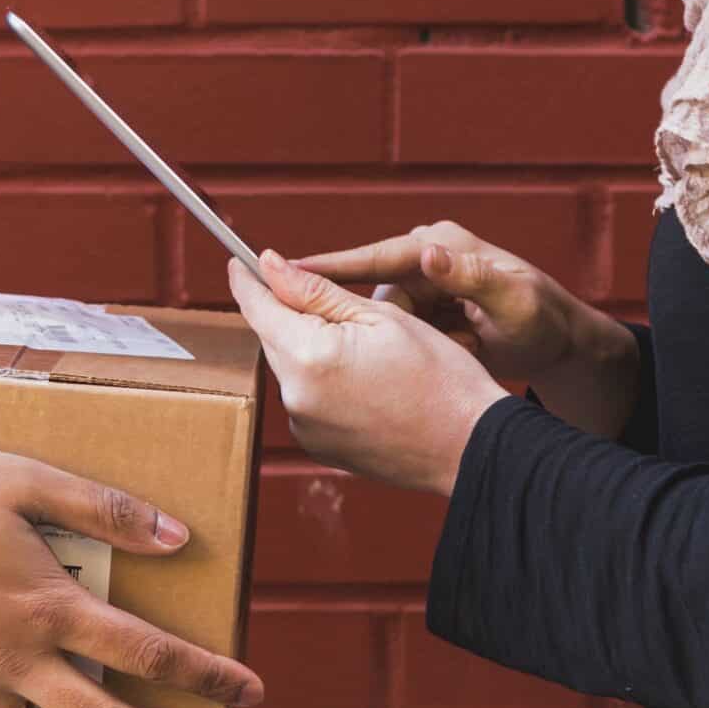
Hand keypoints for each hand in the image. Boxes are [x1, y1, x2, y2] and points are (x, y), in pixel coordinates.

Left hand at [227, 250, 502, 496]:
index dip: (248, 280)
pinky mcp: (316, 446)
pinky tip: (367, 384)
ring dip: (313, 350)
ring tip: (370, 354)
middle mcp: (296, 396)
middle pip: (274, 338)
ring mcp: (304, 426)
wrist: (467, 445)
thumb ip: (317, 291)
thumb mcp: (381, 316)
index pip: (258, 307)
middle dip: (293, 315)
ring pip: (292, 368)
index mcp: (309, 356)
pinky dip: (325, 383)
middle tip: (340, 307)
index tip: (240, 261)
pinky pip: (307, 400)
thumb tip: (272, 266)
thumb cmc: (440, 378)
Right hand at [294, 222, 640, 438]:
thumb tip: (429, 252)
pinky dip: (405, 352)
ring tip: (444, 356)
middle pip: (371, 296)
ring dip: (398, 345)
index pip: (376, 258)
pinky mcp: (423, 311)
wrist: (561, 345)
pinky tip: (431, 362)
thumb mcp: (512, 302)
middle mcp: (427, 259)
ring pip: (380, 320)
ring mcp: (423, 286)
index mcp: (441, 246)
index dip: (330, 267)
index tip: (283, 272)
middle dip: (376, 327)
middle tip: (410, 348)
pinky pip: (395, 334)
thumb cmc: (542, 321)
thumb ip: (470, 278)